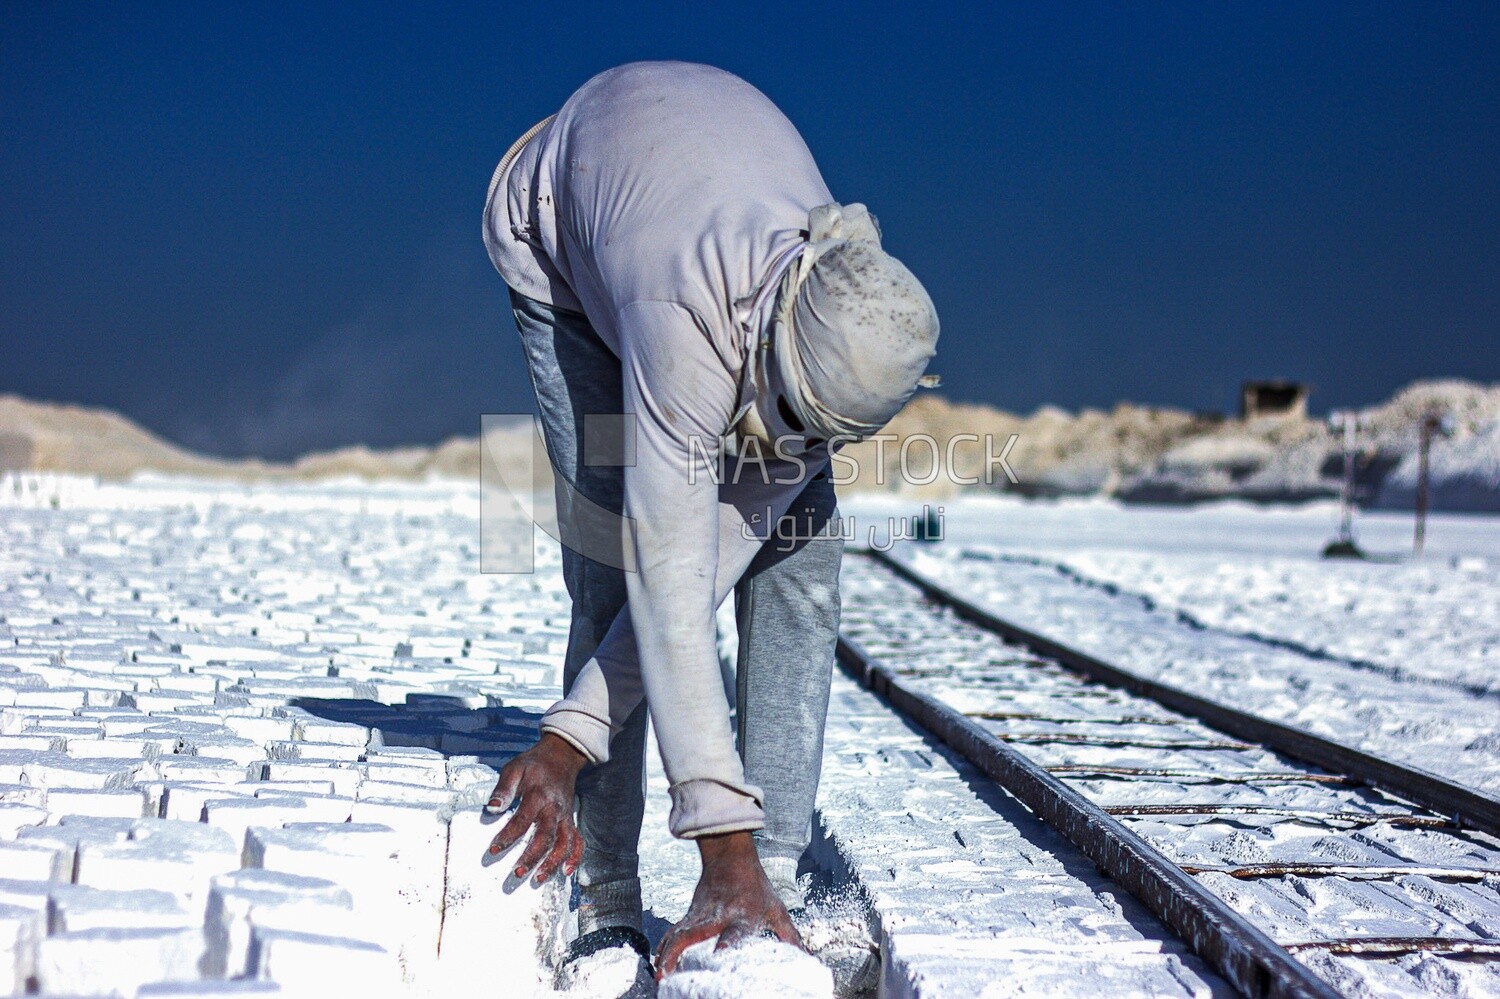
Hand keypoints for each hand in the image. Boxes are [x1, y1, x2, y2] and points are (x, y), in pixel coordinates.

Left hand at [485, 732, 588, 884]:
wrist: (561, 755)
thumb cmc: (534, 764)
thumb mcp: (515, 768)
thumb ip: (503, 788)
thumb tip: (492, 808)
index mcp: (539, 795)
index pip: (523, 820)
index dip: (508, 836)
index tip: (493, 850)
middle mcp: (555, 808)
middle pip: (546, 836)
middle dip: (532, 857)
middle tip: (517, 873)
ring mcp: (565, 816)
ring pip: (564, 843)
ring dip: (553, 862)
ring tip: (539, 879)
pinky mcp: (570, 820)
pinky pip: (577, 840)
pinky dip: (575, 856)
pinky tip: (566, 871)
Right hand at [655, 831, 801, 977]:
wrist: (730, 855)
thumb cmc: (756, 886)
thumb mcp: (776, 909)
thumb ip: (790, 936)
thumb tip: (808, 958)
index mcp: (742, 915)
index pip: (734, 931)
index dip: (728, 943)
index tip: (720, 953)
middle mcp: (718, 915)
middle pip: (694, 934)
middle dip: (679, 953)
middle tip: (666, 974)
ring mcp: (700, 914)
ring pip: (679, 933)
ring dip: (667, 954)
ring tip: (659, 975)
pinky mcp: (690, 913)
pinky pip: (674, 931)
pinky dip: (665, 946)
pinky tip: (658, 962)